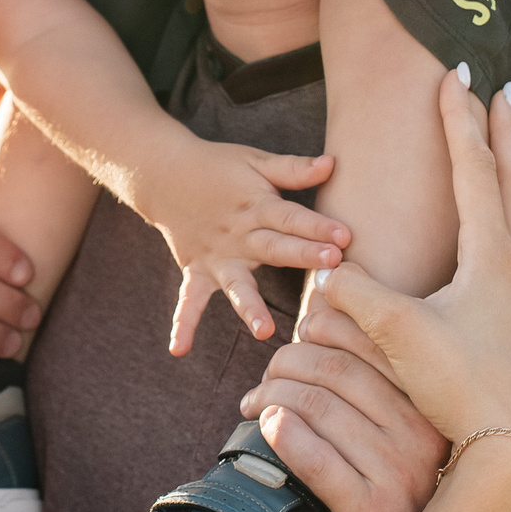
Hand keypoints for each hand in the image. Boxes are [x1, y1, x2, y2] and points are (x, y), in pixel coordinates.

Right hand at [123, 134, 347, 354]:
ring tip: (264, 331)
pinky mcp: (196, 271)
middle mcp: (237, 235)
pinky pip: (188, 300)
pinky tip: (179, 350)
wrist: (164, 174)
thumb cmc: (219, 168)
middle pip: (272, 247)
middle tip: (330, 266)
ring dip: (248, 306)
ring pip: (236, 283)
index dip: (317, 227)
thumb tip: (333, 163)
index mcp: (256, 205)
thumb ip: (292, 169)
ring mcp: (216, 257)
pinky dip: (182, 323)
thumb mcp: (255, 161)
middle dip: (301, 256)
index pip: (290, 217)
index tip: (346, 238)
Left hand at [240, 321, 447, 511]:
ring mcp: (401, 476)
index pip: (372, 340)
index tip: (298, 335)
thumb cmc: (389, 487)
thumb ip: (369, 375)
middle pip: (335, 369)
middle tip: (263, 378)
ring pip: (317, 407)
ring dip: (272, 396)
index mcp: (432, 405)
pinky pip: (315, 459)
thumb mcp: (395, 429)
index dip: (323, 326)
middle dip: (286, 363)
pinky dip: (282, 435)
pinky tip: (266, 428)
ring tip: (254, 404)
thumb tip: (319, 308)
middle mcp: (424, 437)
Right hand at [313, 70, 510, 486]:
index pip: (473, 171)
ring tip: (503, 148)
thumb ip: (361, 297)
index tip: (454, 77)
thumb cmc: (464, 389)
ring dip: (510, 171)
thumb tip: (326, 272)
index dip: (459, 121)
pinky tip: (494, 234)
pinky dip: (506, 214)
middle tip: (504, 91)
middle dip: (503, 133)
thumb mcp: (402, 337)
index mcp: (491, 257)